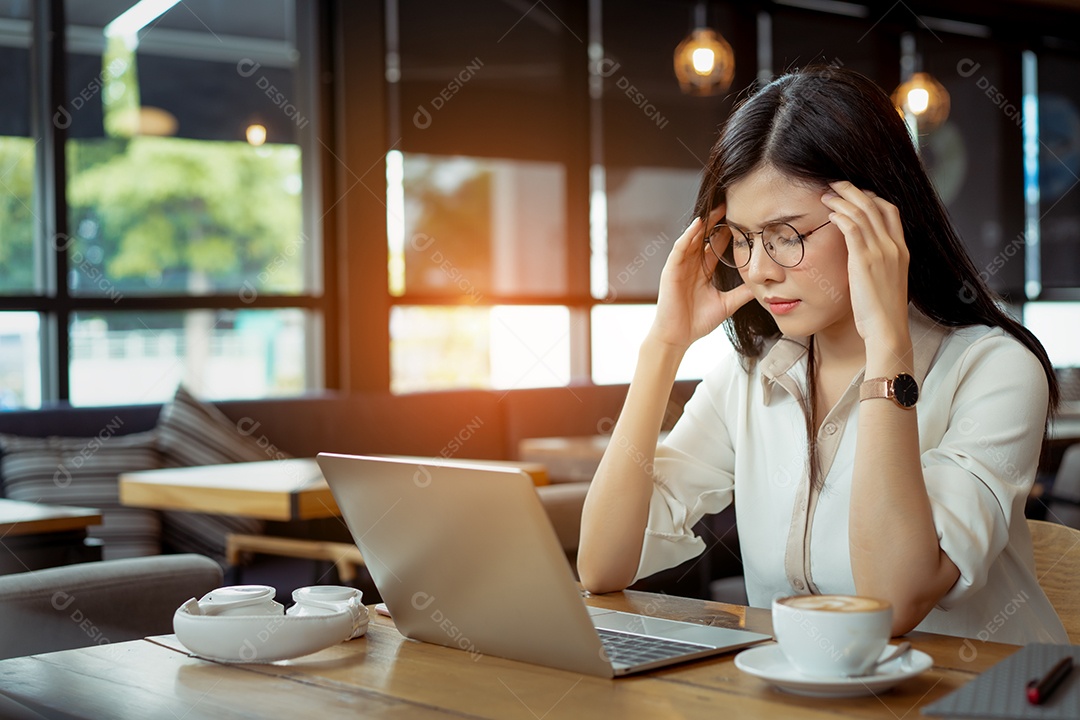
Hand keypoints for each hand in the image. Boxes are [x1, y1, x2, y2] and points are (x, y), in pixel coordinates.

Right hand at [648, 213, 753, 350]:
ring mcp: (680, 266)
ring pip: (693, 238)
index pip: (718, 245)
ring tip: (717, 208)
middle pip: (706, 237)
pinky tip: (698, 224)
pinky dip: (688, 236)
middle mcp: (692, 265)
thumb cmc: (697, 321)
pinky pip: (680, 248)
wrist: (678, 337)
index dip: (729, 231)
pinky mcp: (670, 270)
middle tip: (732, 203)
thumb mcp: (727, 303)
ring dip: (704, 223)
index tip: (744, 218)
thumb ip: (742, 292)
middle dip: (718, 221)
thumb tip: (763, 285)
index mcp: (704, 270)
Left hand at [821, 181, 909, 351]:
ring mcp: (881, 252)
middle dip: (854, 191)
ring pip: (862, 213)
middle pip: (875, 205)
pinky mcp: (865, 261)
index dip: (872, 197)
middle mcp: (894, 246)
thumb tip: (864, 257)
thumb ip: (879, 264)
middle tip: (836, 184)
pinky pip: (853, 229)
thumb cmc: (883, 311)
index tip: (855, 193)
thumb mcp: (887, 281)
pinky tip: (830, 214)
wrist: (888, 329)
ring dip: (842, 200)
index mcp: (902, 250)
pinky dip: (841, 216)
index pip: (890, 211)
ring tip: (826, 195)